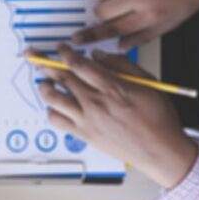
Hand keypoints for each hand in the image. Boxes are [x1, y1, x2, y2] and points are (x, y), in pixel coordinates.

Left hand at [37, 44, 197, 188]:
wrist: (161, 152)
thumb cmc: (158, 119)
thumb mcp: (147, 83)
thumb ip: (121, 64)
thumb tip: (97, 55)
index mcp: (112, 87)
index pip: (79, 64)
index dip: (66, 53)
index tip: (61, 48)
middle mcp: (96, 103)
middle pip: (61, 77)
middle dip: (46, 63)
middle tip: (36, 57)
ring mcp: (87, 120)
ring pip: (53, 98)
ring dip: (44, 86)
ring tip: (45, 82)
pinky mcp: (83, 134)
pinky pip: (56, 120)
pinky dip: (51, 110)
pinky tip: (55, 106)